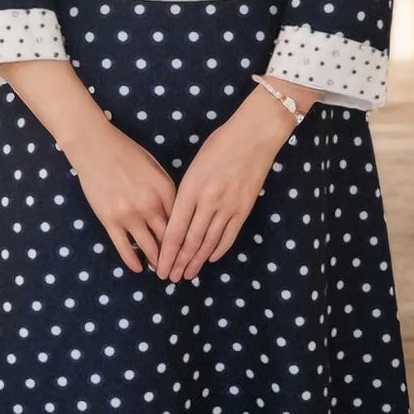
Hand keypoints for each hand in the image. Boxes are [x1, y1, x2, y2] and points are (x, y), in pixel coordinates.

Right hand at [61, 118, 178, 273]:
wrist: (95, 148)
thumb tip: (175, 213)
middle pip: (169, 238)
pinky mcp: (110, 221)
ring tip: (162, 272)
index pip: (183, 221)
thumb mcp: (156, 167)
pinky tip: (138, 269)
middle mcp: (150, 206)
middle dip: (176, 256)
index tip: (193, 251)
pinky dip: (132, 260)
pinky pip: (124, 247)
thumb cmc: (127, 153)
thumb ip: (167, 190)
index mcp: (166, 190)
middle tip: (180, 269)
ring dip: (157, 262)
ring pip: (149, 247)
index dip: (188, 239)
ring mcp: (129, 215)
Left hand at [155, 89, 297, 280]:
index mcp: (191, 189)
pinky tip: (210, 258)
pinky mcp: (244, 208)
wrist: (254, 135)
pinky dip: (219, 249)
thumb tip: (178, 218)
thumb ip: (186, 193)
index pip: (175, 230)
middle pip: (190, 241)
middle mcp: (208, 202)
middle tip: (170, 278)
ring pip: (209, 242)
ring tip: (188, 275)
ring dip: (197, 261)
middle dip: (179, 262)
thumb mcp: (194, 167)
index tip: (160, 267)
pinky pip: (229, 235)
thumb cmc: (220, 144)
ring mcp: (228, 207)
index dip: (167, 253)